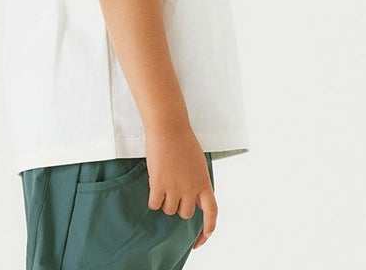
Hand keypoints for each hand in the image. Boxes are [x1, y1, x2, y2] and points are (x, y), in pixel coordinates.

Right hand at [145, 125, 217, 248]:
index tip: (204, 237)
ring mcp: (175, 187)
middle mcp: (191, 188)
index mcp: (204, 181)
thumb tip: (194, 200)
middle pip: (186, 214)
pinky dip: (153, 200)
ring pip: (169, 210)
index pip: (212, 212)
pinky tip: (154, 187)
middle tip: (173, 191)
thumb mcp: (198, 163)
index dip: (209, 228)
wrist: (168, 128)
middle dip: (179, 206)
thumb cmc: (183, 141)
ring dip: (165, 202)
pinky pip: (155, 205)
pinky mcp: (159, 185)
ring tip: (164, 182)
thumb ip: (198, 182)